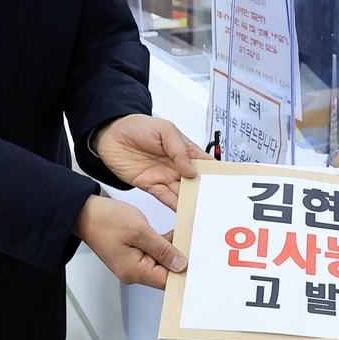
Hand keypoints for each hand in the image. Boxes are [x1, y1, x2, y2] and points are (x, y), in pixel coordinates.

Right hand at [74, 194, 185, 289]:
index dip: (183, 272)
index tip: (198, 261)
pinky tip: (172, 233)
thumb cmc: (105, 220)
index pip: (166, 281)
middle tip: (194, 242)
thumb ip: (162, 248)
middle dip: (179, 258)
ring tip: (184, 234)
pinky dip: (163, 244)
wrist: (84, 212)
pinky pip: (153, 254)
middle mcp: (133, 272)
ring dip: (171, 249)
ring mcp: (132, 264)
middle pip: (165, 272)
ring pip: (160, 262)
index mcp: (134, 271)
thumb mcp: (140, 231)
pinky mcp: (132, 255)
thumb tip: (180, 264)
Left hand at [94, 114, 209, 209]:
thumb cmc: (137, 126)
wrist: (110, 134)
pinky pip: (166, 198)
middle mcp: (177, 165)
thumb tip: (192, 171)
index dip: (217, 172)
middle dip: (206, 192)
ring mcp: (165, 176)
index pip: (205, 163)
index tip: (228, 184)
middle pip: (196, 182)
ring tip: (204, 213)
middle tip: (218, 204)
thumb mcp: (164, 130)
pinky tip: (186, 213)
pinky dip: (176, 207)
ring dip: (193, 202)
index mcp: (184, 149)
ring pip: (183, 192)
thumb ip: (179, 149)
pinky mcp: (151, 185)